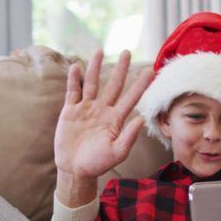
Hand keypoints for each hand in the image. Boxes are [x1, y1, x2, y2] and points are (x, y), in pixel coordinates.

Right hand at [54, 50, 153, 180]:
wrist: (74, 169)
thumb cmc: (97, 164)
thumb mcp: (117, 153)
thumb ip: (129, 137)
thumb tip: (141, 120)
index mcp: (116, 120)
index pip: (131, 98)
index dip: (140, 85)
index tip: (151, 70)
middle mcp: (102, 110)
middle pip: (113, 85)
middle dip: (120, 69)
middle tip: (127, 51)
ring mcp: (86, 109)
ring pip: (92, 84)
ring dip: (95, 67)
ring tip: (99, 50)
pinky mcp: (70, 111)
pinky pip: (72, 91)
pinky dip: (74, 79)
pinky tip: (76, 67)